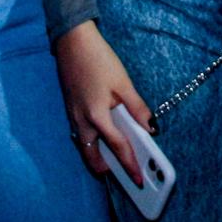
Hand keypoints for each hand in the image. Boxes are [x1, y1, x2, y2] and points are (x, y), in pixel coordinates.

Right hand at [55, 21, 153, 183]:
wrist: (72, 42)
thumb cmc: (99, 60)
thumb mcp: (123, 83)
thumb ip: (137, 108)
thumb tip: (151, 127)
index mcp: (97, 116)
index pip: (117, 147)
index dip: (130, 165)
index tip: (139, 179)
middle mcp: (81, 121)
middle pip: (92, 155)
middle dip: (103, 168)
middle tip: (118, 176)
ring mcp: (73, 115)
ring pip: (83, 145)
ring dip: (95, 156)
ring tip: (109, 162)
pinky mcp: (70, 107)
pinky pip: (79, 133)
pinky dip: (89, 141)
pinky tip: (99, 137)